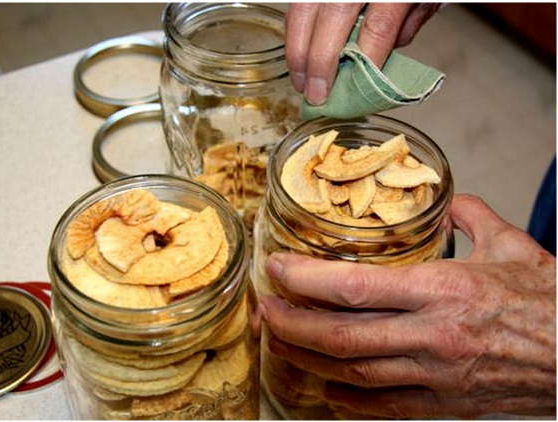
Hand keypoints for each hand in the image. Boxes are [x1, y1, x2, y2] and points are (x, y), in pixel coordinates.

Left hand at [262, 194, 555, 417]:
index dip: (304, 279)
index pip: (353, 287)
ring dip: (306, 359)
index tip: (276, 267)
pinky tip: (326, 386)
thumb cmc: (550, 304)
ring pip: (352, 375)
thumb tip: (450, 202)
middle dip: (290, 324)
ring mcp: (436, 378)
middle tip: (263, 309)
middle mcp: (432, 337)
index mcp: (444, 290)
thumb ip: (472, 217)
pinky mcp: (446, 408)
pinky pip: (382, 409)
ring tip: (278, 341)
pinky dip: (346, 399)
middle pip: (339, 337)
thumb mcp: (511, 247)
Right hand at [286, 3, 439, 104]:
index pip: (378, 27)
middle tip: (315, 96)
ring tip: (300, 81)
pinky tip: (297, 53)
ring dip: (297, 50)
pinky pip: (297, 2)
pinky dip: (293, 30)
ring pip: (302, 9)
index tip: (350, 91)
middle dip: (319, 63)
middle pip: (332, 19)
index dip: (363, 63)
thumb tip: (377, 57)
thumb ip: (408, 22)